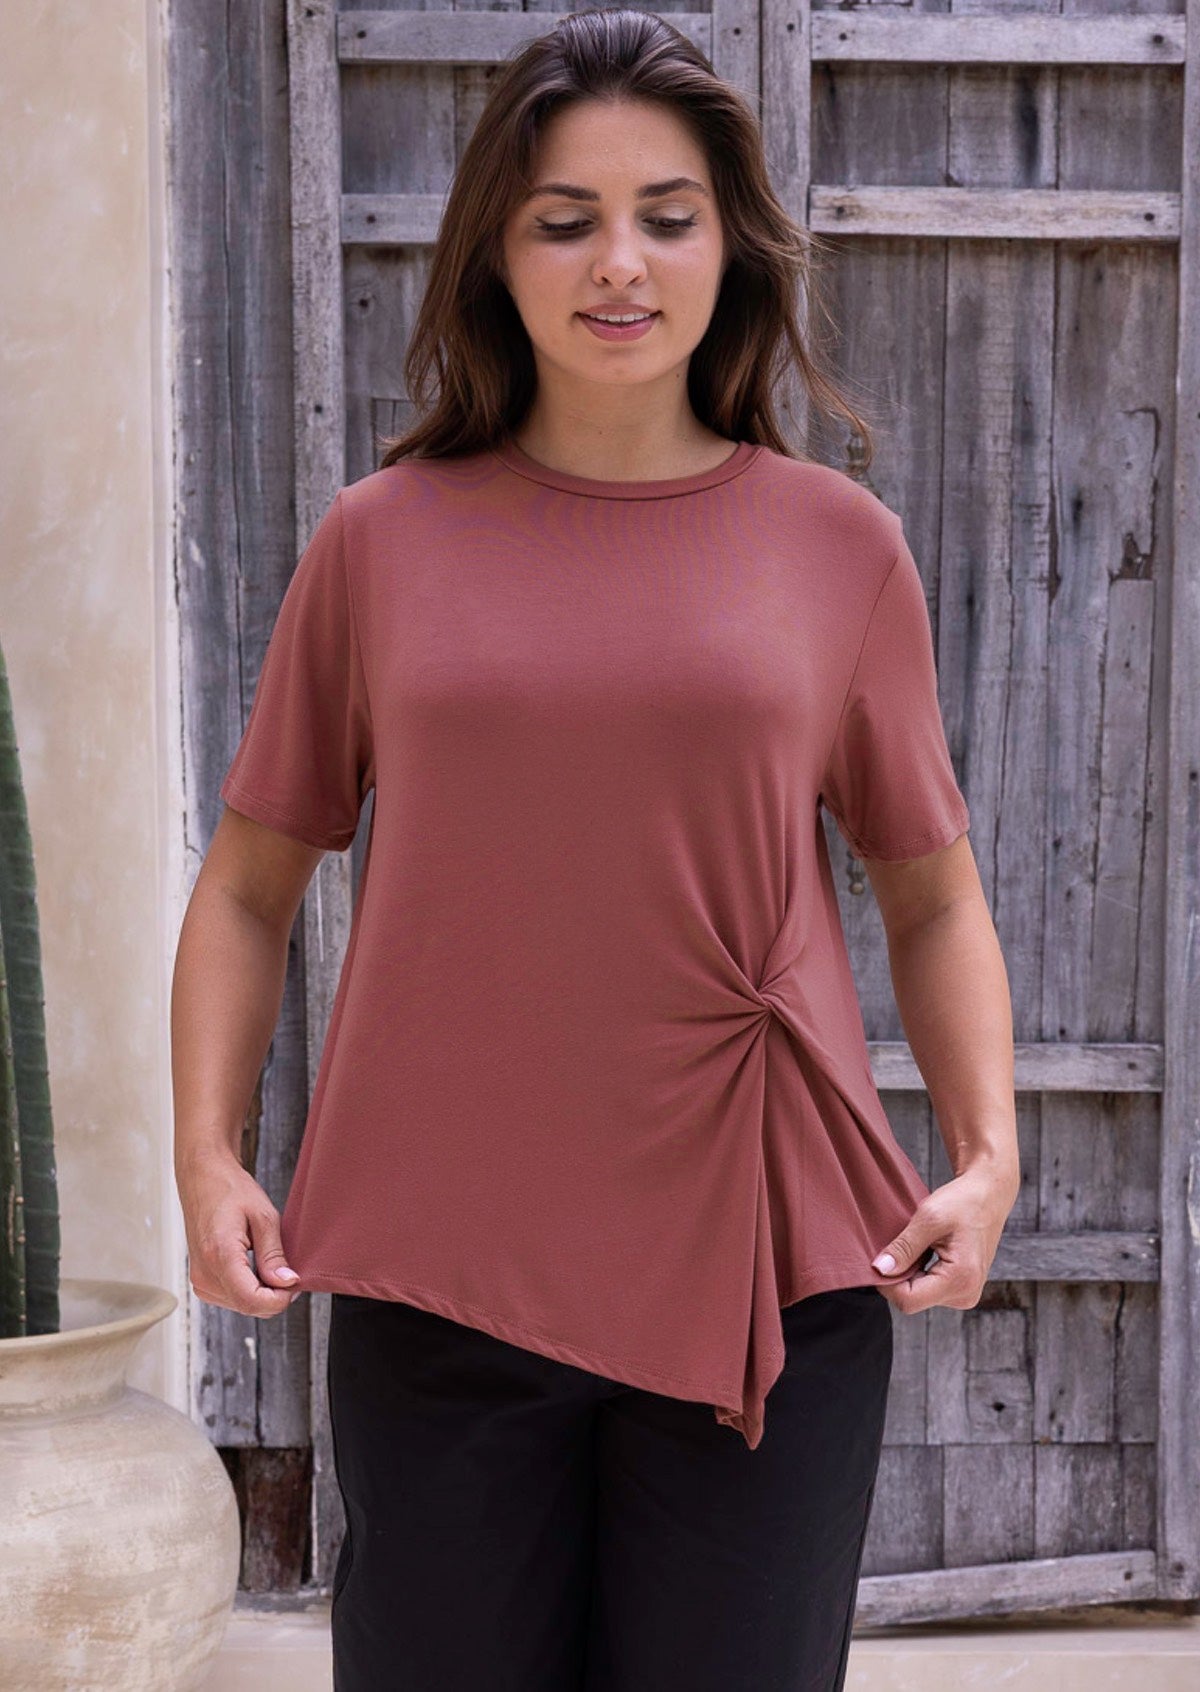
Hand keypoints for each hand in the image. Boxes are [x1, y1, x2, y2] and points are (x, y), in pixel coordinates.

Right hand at [176, 1154, 301, 1317]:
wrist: (203, 1179)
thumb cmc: (230, 1190)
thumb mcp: (264, 1216)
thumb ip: (274, 1255)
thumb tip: (287, 1283)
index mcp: (219, 1255)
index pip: (251, 1301)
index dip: (279, 1299)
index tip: (294, 1283)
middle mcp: (204, 1273)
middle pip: (248, 1307)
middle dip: (274, 1297)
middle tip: (288, 1272)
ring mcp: (199, 1280)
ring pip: (241, 1307)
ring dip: (262, 1294)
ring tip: (269, 1265)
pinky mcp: (200, 1281)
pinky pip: (231, 1299)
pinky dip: (248, 1290)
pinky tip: (255, 1268)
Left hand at [870, 1164, 1018, 1314]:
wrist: (988, 1195)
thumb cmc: (964, 1202)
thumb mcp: (929, 1218)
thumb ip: (904, 1247)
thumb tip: (880, 1269)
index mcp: (961, 1279)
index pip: (908, 1300)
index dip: (887, 1283)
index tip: (880, 1258)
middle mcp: (967, 1294)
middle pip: (913, 1300)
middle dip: (899, 1275)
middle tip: (901, 1245)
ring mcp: (966, 1293)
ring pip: (919, 1295)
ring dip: (910, 1272)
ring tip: (919, 1245)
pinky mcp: (963, 1288)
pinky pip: (929, 1289)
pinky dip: (920, 1272)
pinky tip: (926, 1251)